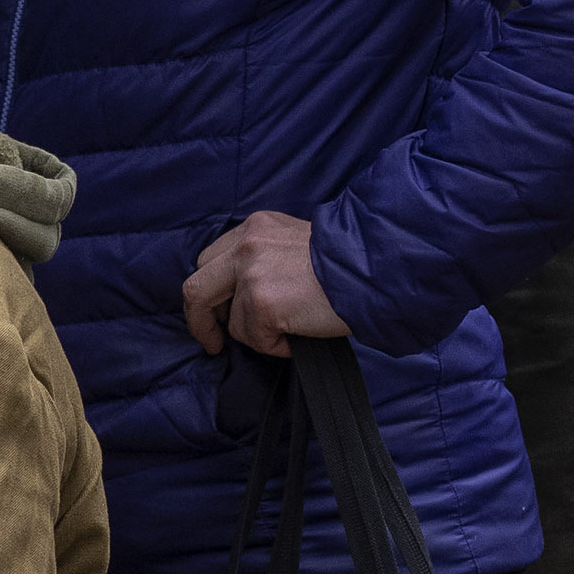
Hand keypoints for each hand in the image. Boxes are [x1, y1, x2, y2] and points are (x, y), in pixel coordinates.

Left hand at [182, 212, 350, 357]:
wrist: (377, 269)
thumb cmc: (344, 263)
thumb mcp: (294, 243)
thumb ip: (261, 258)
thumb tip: (238, 297)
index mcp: (254, 228)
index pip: (209, 261)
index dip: (209, 294)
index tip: (215, 315)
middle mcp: (246, 245)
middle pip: (196, 288)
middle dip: (200, 321)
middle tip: (214, 343)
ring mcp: (252, 274)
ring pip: (232, 322)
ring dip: (259, 335)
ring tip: (292, 329)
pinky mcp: (263, 303)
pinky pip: (254, 339)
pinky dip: (275, 346)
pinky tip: (300, 332)